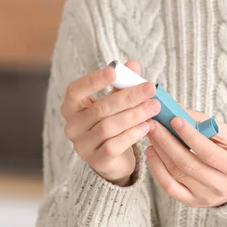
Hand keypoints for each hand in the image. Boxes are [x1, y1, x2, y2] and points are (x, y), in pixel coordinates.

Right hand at [61, 61, 160, 185]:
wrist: (113, 159)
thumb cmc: (112, 123)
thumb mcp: (115, 101)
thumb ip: (122, 84)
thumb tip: (133, 65)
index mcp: (72, 108)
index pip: (75, 91)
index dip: (93, 80)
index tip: (114, 71)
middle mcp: (72, 127)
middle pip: (99, 109)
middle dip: (128, 97)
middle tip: (150, 88)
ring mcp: (82, 146)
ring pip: (108, 127)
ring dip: (134, 115)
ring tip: (154, 107)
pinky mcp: (97, 161)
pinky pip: (114, 145)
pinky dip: (132, 134)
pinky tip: (147, 126)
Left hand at [145, 110, 226, 206]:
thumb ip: (208, 125)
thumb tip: (180, 113)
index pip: (208, 152)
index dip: (190, 136)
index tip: (174, 119)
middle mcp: (221, 186)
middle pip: (187, 164)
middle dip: (167, 142)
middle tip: (154, 125)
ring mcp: (205, 196)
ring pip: (176, 174)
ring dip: (160, 152)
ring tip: (152, 135)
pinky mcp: (192, 202)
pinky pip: (170, 187)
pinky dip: (157, 169)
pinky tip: (152, 153)